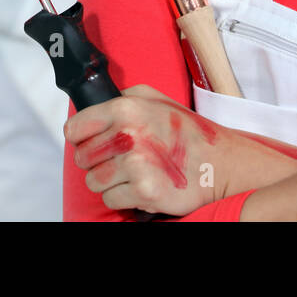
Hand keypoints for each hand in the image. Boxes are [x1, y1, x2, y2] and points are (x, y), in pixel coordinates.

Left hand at [66, 85, 232, 215]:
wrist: (221, 165)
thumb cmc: (189, 133)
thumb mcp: (156, 99)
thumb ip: (124, 97)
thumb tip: (95, 106)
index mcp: (126, 108)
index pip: (75, 128)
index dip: (80, 137)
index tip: (89, 142)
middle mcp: (128, 135)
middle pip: (82, 157)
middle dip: (95, 161)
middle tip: (116, 159)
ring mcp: (136, 165)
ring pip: (93, 181)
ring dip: (108, 181)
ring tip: (131, 173)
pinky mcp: (144, 192)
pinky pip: (111, 199)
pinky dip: (122, 197)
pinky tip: (140, 186)